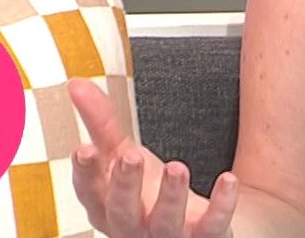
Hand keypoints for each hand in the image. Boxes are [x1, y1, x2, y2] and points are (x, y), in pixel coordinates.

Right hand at [69, 79, 241, 236]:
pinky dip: (220, 206)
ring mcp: (168, 236)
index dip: (85, 174)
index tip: (84, 148)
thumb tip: (76, 84)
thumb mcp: (122, 154)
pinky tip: (228, 180)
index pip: (90, 193)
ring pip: (165, 223)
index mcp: (108, 205)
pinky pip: (211, 227)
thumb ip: (100, 122)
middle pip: (123, 212)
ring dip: (170, 196)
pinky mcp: (203, 237)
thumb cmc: (147, 190)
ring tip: (177, 166)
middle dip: (125, 185)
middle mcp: (133, 226)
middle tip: (131, 155)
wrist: (192, 224)